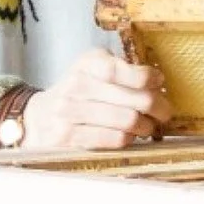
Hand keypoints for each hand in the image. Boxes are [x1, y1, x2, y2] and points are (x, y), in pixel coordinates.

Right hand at [22, 48, 172, 149]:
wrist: (39, 117)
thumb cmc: (78, 92)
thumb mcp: (95, 69)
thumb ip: (123, 70)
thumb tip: (157, 81)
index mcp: (87, 64)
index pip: (120, 70)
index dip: (145, 77)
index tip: (159, 81)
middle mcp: (76, 85)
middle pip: (133, 99)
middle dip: (158, 106)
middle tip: (164, 111)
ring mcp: (70, 113)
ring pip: (128, 121)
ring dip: (146, 125)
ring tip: (148, 125)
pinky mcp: (69, 137)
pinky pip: (115, 139)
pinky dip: (129, 138)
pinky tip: (130, 135)